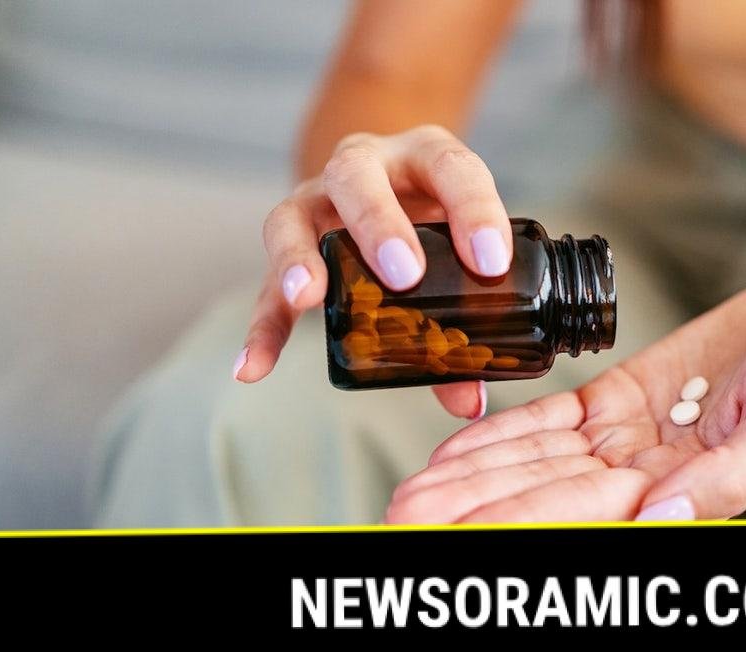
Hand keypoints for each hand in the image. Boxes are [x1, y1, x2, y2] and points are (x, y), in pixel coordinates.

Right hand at [233, 125, 510, 417]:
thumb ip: (469, 317)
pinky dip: (263, 326)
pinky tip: (254, 367)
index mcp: (425, 157)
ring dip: (299, 257)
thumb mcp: (462, 246)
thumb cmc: (437, 220)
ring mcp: (316, 201)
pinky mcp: (289, 245)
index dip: (475, 212)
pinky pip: (266, 283)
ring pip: (292, 215)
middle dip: (379, 224)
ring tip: (307, 297)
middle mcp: (365, 165)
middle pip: (358, 175)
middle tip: (405, 275)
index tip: (492, 263)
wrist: (389, 182)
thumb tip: (469, 400)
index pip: (453, 169)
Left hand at [386, 276, 745, 522]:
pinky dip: (503, 436)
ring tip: (409, 493)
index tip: (450, 537)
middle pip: (540, 499)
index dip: (512, 526)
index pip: (580, 518)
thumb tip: (656, 521)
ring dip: (471, 479)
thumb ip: (722, 481)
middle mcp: (642, 476)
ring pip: (534, 464)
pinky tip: (455, 452)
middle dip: (471, 511)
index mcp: (678, 492)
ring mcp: (626, 440)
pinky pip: (550, 423)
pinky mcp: (618, 400)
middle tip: (401, 518)